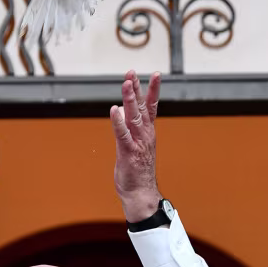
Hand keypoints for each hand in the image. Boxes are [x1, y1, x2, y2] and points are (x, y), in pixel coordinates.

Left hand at [111, 70, 162, 221]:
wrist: (141, 193)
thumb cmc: (137, 170)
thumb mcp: (133, 144)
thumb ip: (129, 128)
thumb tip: (121, 111)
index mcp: (148, 132)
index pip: (151, 107)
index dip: (152, 90)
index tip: (153, 74)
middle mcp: (145, 135)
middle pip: (142, 107)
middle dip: (137, 89)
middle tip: (132, 73)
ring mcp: (138, 143)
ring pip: (134, 117)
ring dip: (129, 99)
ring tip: (126, 84)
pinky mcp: (128, 153)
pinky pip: (122, 134)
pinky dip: (118, 122)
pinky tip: (114, 110)